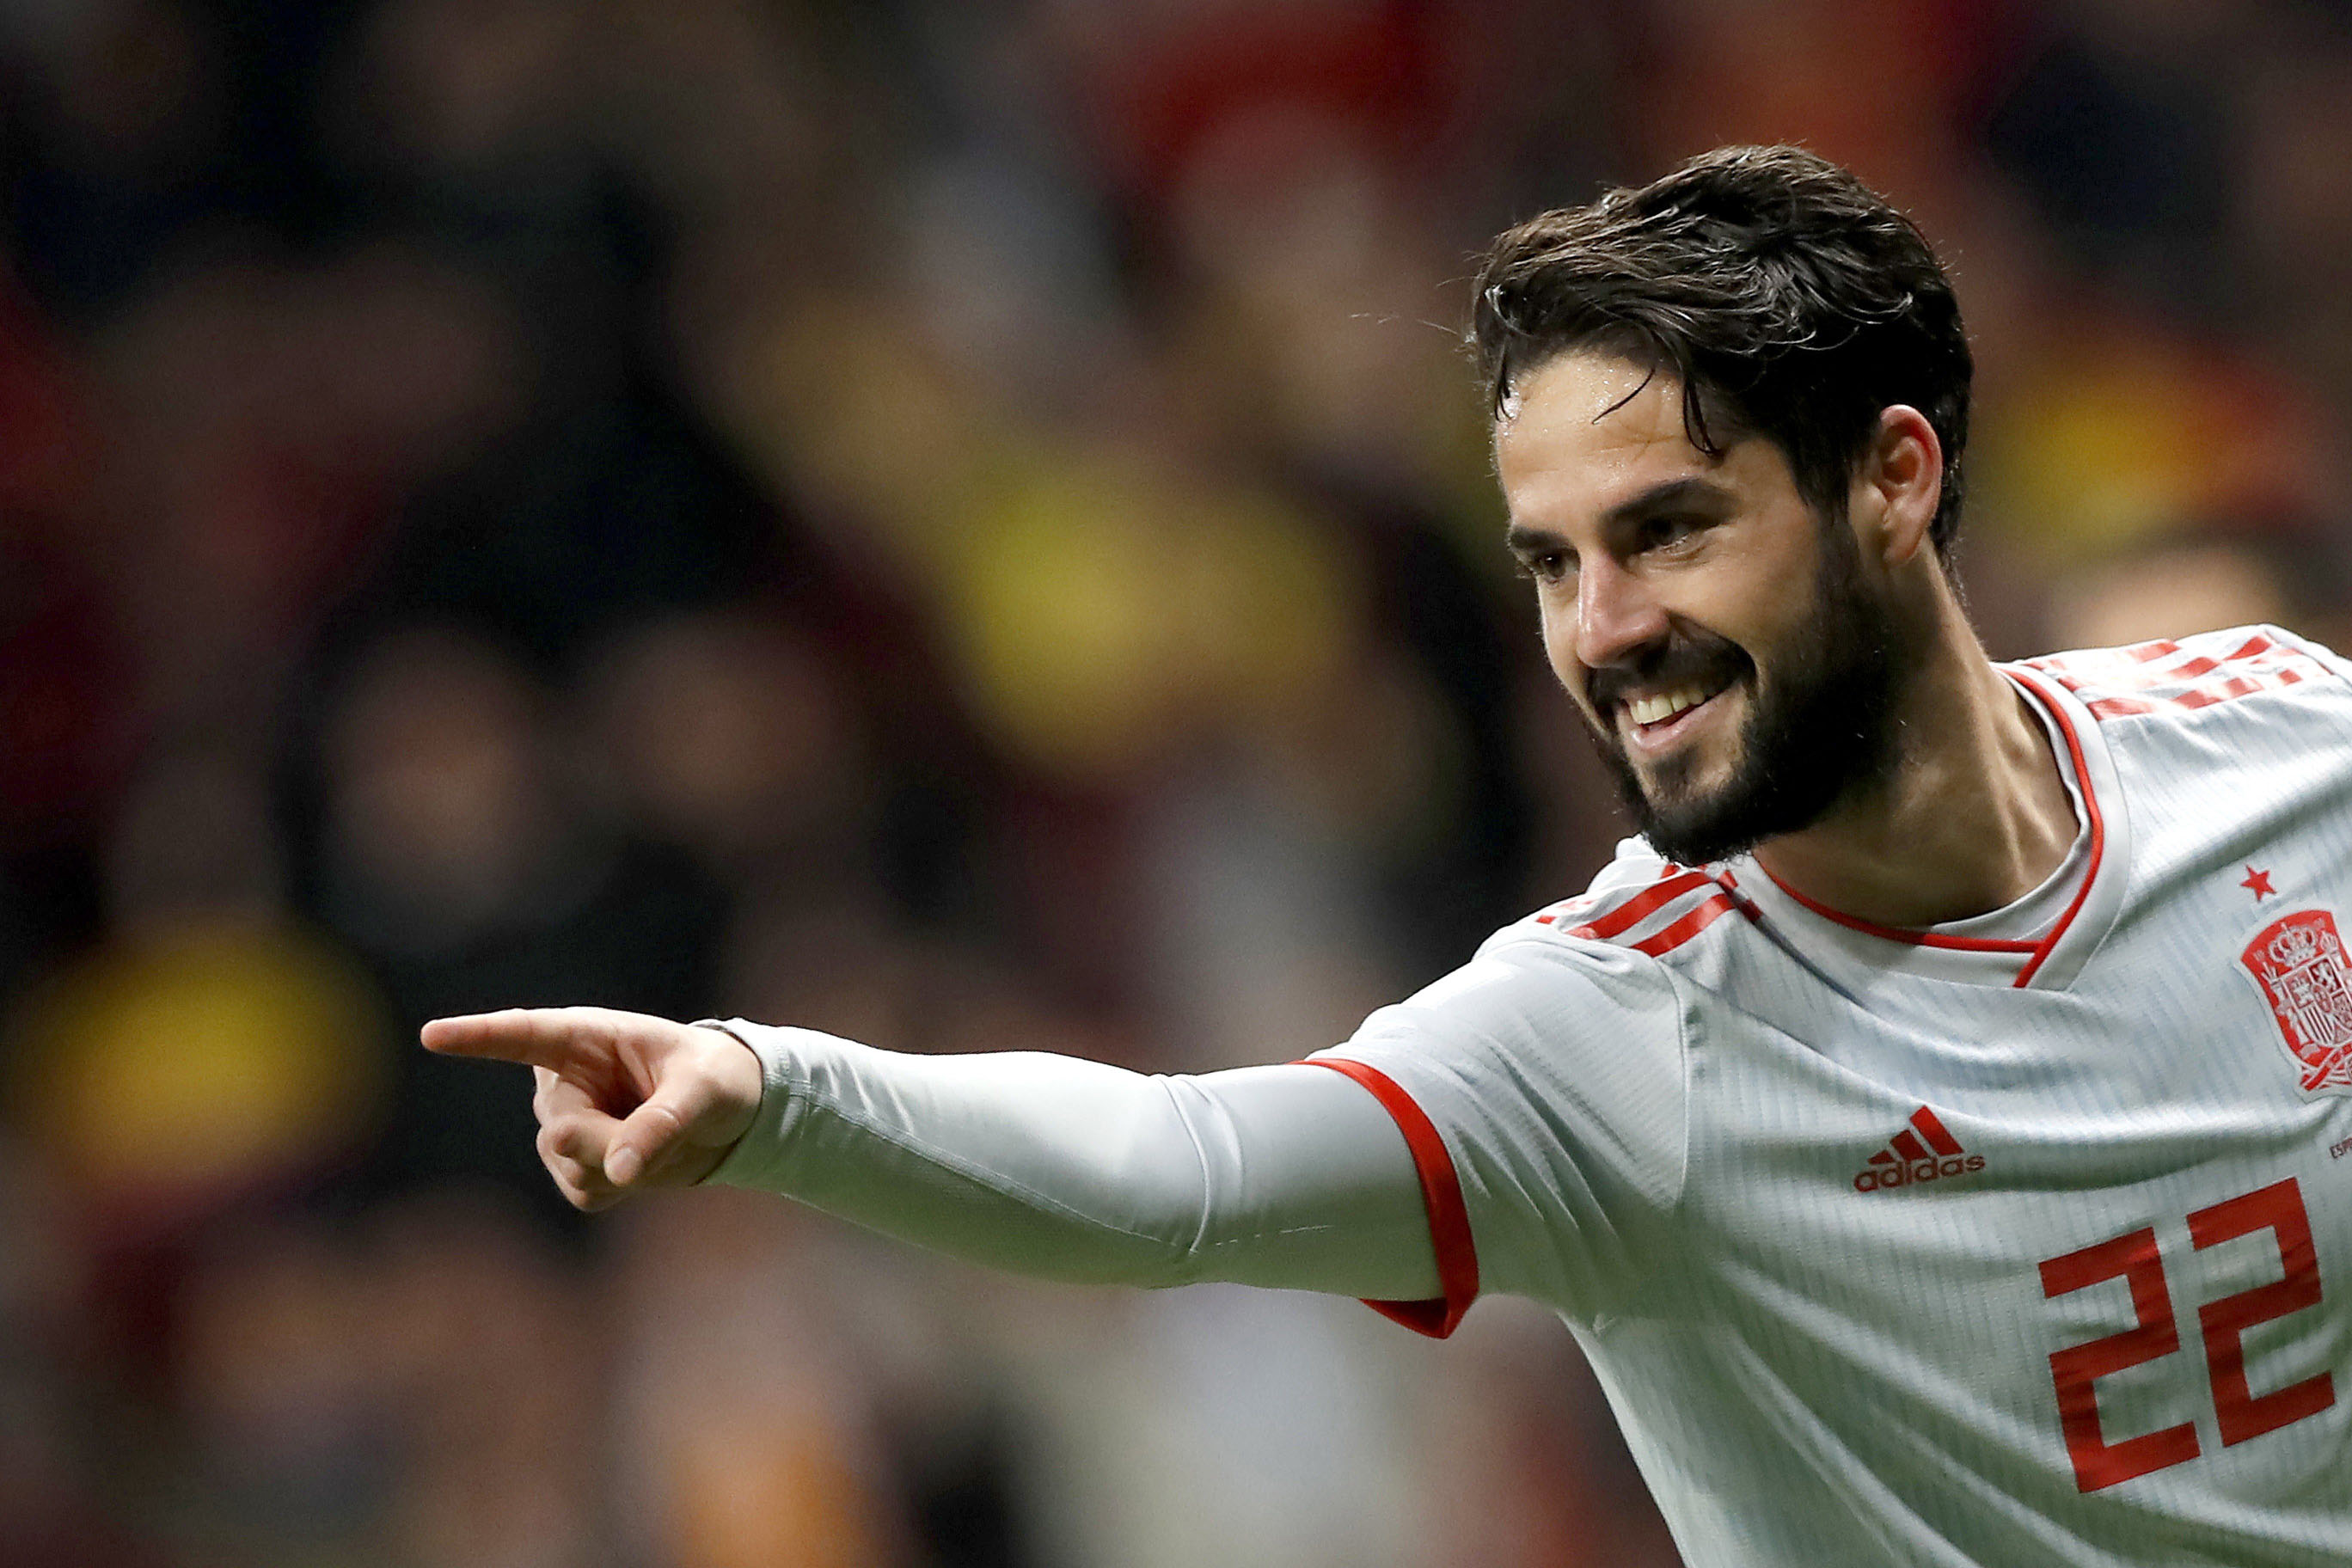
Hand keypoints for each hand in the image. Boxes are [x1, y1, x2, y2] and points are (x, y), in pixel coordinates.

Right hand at [421, 1007, 763, 1210]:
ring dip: (623, 1165)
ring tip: (660, 1136)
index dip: (478, 1036)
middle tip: (670, 1127)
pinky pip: (586, 1191)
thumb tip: (618, 1172)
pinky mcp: (574, 1165)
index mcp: (586, 1037)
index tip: (432, 1035)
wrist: (728, 1116)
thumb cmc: (715, 1079)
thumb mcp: (704, 1091)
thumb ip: (662, 1123)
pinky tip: (643, 1162)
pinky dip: (622, 1186)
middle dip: (612, 1142)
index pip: (523, 1034)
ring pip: (570, 1165)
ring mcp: (563, 1123)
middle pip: (561, 1128)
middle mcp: (563, 1080)